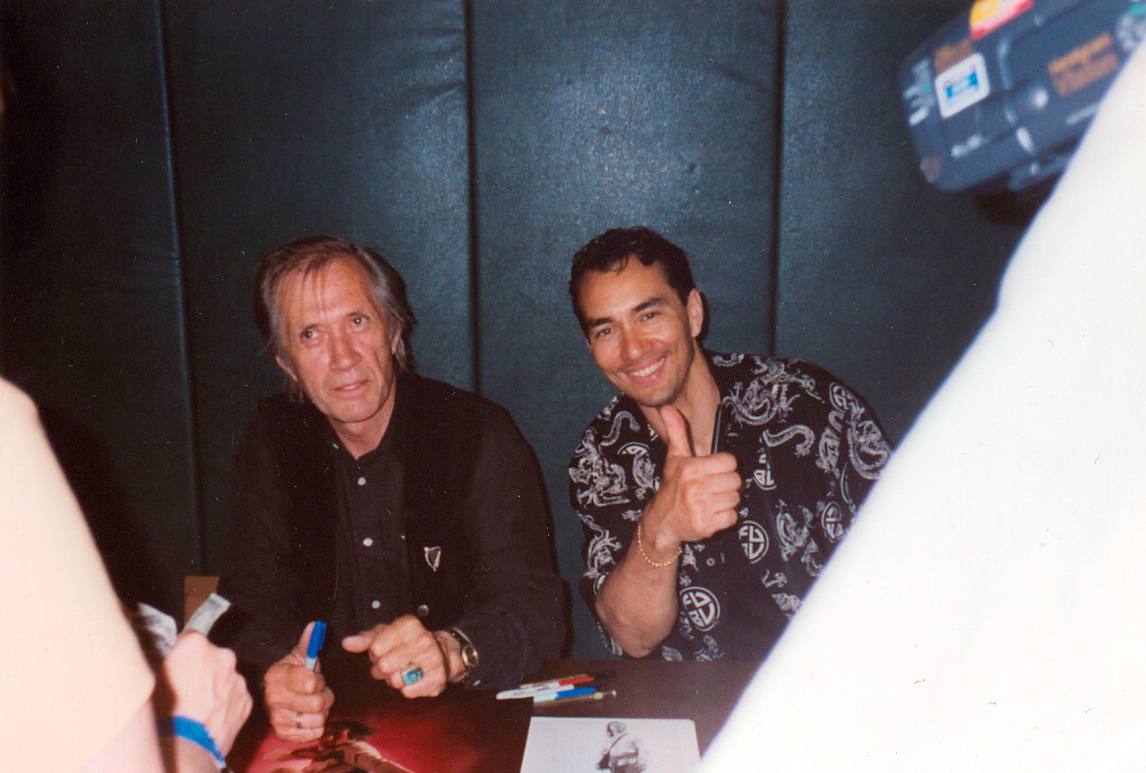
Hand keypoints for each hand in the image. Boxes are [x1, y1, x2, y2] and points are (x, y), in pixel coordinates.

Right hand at [160, 631, 252, 755]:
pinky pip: (235, 695)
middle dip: (203, 668)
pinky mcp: (247, 699)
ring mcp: (238, 678)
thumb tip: (170, 656)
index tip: (178, 665)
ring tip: (199, 707)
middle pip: (213, 656)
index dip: (183, 653)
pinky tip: (211, 716)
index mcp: (197, 645)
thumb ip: (168, 660)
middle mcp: (223, 656)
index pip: (191, 638)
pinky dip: (227, 703)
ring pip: (226, 677)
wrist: (185, 748)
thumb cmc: (163, 714)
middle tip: (188, 690)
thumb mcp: (152, 680)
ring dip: (216, 686)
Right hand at [263, 621, 334, 741]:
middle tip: (318, 692)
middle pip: (317, 703)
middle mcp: (272, 698)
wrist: (280, 692)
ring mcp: (275, 718)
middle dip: (324, 696)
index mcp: (276, 675)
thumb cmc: (294, 673)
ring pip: (318, 719)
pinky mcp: (282, 734)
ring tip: (313, 704)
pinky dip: (317, 726)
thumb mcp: (301, 655)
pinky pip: (314, 733)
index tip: (315, 678)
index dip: (320, 680)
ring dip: (321, 712)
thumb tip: (316, 625)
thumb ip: (309, 642)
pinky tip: (308, 716)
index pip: (311, 683)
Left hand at [342, 615, 448, 697]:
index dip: (375, 653)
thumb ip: (365, 639)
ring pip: (395, 680)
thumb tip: (347, 643)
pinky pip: (408, 692)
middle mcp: (423, 640)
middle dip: (382, 669)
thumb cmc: (408, 643)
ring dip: (394, 680)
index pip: (376, 647)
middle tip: (390, 665)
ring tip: (401, 673)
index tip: (383, 651)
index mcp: (409, 625)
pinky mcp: (437, 679)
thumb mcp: (387, 635)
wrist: (443, 652)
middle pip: (384, 666)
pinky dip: (406, 690)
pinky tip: (411, 681)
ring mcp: (433, 660)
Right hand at [642, 405, 739, 554]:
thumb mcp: (674, 459)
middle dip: (726, 485)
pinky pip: (732, 517)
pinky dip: (724, 518)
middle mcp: (695, 487)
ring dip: (725, 501)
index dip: (724, 467)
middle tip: (712, 489)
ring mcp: (700, 507)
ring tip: (710, 501)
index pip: (729, 462)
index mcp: (691, 468)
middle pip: (735, 481)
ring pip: (735, 499)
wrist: (661, 522)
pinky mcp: (706, 525)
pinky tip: (711, 514)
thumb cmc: (672, 489)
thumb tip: (667, 408)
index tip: (713, 472)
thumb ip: (677, 433)